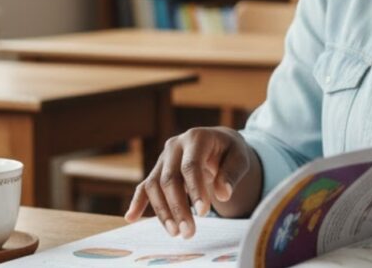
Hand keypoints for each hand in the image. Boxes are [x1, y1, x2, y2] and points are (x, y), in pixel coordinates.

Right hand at [125, 127, 252, 238]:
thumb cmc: (229, 151)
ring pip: (154, 185)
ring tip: (176, 233)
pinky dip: (137, 202)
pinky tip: (131, 217)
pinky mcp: (158, 170)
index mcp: (196, 138)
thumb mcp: (240, 157)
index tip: (203, 213)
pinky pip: (144, 186)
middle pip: (169, 179)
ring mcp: (163, 158)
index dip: (195, 190)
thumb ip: (232, 173)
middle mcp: (175, 145)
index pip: (191, 166)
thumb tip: (223, 194)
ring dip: (163, 212)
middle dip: (178, 208)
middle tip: (189, 232)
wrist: (218, 142)